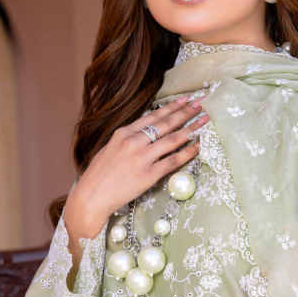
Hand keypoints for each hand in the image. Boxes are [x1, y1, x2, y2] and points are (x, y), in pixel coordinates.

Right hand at [66, 96, 209, 238]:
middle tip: (202, 103)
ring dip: (192, 128)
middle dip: (187, 112)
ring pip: (173, 139)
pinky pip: (173, 161)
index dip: (172, 106)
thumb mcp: (110, 148)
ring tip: (205, 120)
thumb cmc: (99, 175)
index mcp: (123, 133)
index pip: (153, 116)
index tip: (186, 99)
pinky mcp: (149, 175)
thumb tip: (145, 131)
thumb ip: (128, 138)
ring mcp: (142, 158)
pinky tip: (199, 145)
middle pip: (166, 123)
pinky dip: (188, 152)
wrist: (91, 197)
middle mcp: (134, 142)